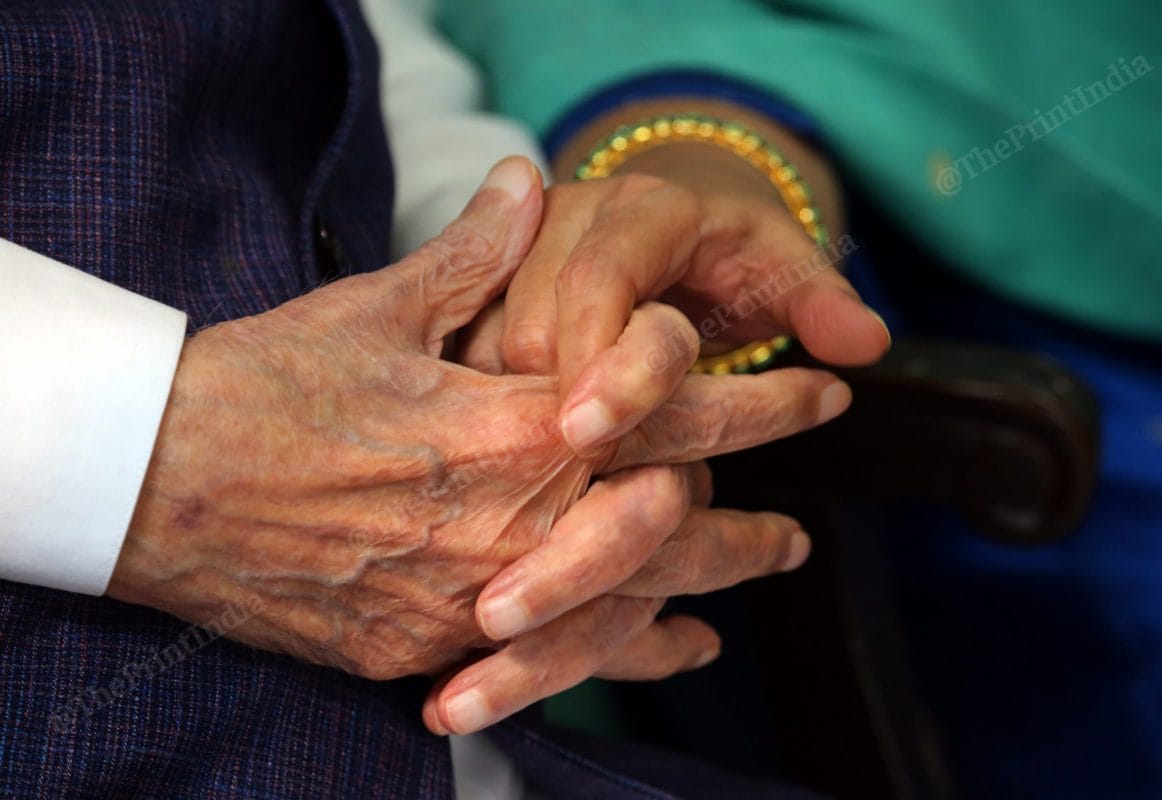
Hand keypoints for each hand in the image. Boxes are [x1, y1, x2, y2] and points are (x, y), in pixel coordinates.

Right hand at [106, 158, 845, 733]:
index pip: (675, 410)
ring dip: (713, 583)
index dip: (762, 400)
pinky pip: (557, 659)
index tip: (821, 393)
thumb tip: (528, 183)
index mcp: (514, 424)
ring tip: (768, 569)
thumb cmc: (263, 387)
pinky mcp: (430, 645)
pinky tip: (676, 647)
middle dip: (754, 513)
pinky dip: (627, 653)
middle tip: (805, 514)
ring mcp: (475, 593)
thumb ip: (474, 257)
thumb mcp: (373, 307)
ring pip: (633, 598)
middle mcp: (513, 519)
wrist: (155, 483)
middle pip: (676, 522)